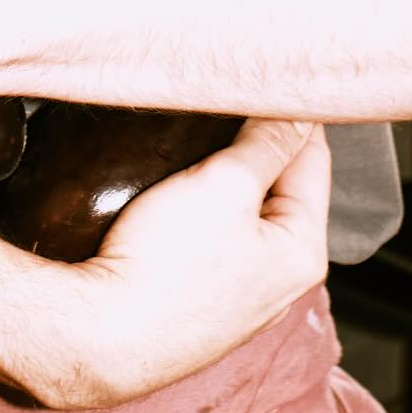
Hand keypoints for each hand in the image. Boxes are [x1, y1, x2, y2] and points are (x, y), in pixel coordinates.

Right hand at [31, 120, 330, 409]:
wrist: (100, 337)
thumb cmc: (167, 268)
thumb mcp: (225, 186)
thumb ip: (267, 143)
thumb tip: (298, 108)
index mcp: (302, 252)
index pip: (312, 158)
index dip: (288, 112)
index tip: (263, 75)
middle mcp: (278, 279)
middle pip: (277, 184)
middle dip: (253, 142)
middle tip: (223, 100)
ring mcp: (236, 292)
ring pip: (240, 209)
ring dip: (223, 172)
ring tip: (195, 136)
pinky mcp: (197, 298)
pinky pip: (210, 234)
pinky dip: (199, 204)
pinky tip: (173, 186)